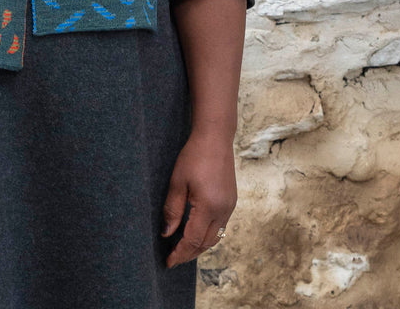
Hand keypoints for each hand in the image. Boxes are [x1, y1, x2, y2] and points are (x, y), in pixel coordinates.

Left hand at [161, 131, 236, 267]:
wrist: (215, 138)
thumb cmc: (194, 156)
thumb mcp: (177, 182)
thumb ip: (173, 210)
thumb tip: (167, 234)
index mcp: (209, 207)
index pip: (193, 240)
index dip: (180, 253)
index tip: (168, 262)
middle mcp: (223, 211)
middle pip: (206, 243)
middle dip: (189, 254)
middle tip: (173, 258)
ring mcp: (230, 207)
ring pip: (215, 237)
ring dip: (199, 246)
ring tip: (183, 249)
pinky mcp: (231, 201)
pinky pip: (220, 226)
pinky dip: (207, 234)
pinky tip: (196, 231)